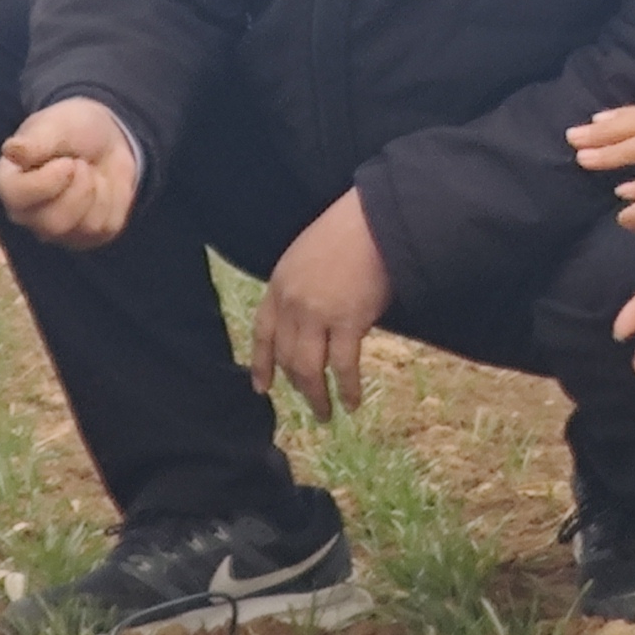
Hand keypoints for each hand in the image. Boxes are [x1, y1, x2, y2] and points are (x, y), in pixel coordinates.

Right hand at [0, 98, 140, 248]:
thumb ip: (35, 142)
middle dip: (78, 188)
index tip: (66, 161)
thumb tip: (11, 152)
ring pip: (85, 226)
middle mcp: (28, 215)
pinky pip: (107, 226)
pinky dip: (114, 199)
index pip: (17, 198)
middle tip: (81, 163)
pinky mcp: (88, 236)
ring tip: (89, 170)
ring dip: (97, 190)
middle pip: (54, 223)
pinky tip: (101, 185)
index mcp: (9, 184)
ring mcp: (58, 230)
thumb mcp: (55, 125)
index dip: (47, 181)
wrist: (104, 138)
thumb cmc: (70, 129)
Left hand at [250, 193, 391, 420]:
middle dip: (297, 385)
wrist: (374, 220)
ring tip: (325, 414)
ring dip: (316, 395)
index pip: (263, 332)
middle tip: (310, 405)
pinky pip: (343, 365)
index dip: (261, 363)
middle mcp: (292, 303)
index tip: (261, 387)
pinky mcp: (347, 321)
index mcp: (279, 284)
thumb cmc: (347, 233)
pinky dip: (346, 388)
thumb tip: (314, 326)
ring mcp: (317, 313)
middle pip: (287, 356)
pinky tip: (351, 402)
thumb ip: (302, 291)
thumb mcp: (307, 258)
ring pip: (308, 368)